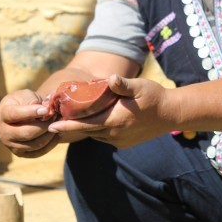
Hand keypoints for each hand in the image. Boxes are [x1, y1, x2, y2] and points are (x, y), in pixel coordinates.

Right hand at [0, 89, 61, 157]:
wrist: (20, 113)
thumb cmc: (23, 101)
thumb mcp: (26, 95)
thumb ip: (32, 101)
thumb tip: (44, 111)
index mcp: (2, 114)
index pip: (15, 114)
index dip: (31, 112)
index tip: (46, 109)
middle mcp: (3, 132)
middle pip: (27, 133)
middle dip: (45, 125)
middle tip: (55, 117)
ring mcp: (10, 145)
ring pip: (35, 144)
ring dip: (50, 134)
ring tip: (58, 124)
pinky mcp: (20, 153)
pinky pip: (38, 152)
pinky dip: (50, 144)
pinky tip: (57, 134)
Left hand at [47, 74, 177, 147]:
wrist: (170, 114)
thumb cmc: (153, 96)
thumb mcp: (139, 86)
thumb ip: (123, 85)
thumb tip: (112, 78)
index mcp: (115, 120)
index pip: (85, 124)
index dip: (67, 125)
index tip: (51, 125)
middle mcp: (114, 133)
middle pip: (86, 130)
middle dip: (70, 127)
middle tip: (54, 122)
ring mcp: (119, 141)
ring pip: (95, 134)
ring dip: (85, 128)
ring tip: (72, 120)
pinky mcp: (124, 143)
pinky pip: (105, 138)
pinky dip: (98, 130)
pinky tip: (95, 121)